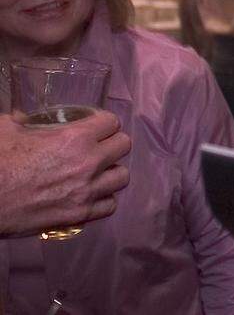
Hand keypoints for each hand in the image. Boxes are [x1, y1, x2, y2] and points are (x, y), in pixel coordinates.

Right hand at [0, 109, 130, 237]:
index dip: (103, 122)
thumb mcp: (6, 129)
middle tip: (97, 147)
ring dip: (111, 171)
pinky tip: (91, 194)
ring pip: (122, 176)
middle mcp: (88, 163)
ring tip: (97, 171)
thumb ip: (23, 120)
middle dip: (112, 143)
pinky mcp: (79, 215)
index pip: (112, 122)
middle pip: (124, 145)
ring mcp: (86, 191)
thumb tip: (26, 117)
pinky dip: (104, 199)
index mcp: (74, 138)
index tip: (94, 126)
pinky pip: (110, 205)